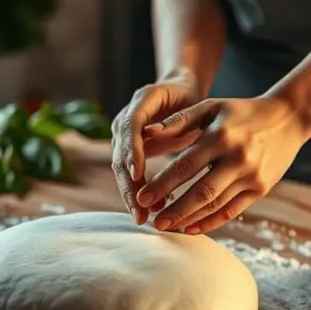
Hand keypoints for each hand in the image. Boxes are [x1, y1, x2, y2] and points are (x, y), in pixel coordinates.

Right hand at [111, 78, 203, 223]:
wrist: (182, 93)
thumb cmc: (189, 98)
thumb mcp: (190, 103)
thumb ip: (173, 118)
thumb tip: (151, 133)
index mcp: (141, 102)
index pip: (130, 127)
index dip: (132, 150)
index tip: (137, 173)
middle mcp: (125, 120)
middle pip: (120, 154)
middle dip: (129, 184)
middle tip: (139, 209)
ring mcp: (123, 137)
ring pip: (121, 169)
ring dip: (131, 194)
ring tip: (143, 216)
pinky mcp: (129, 152)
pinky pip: (130, 175)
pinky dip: (138, 193)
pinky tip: (151, 211)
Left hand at [135, 96, 310, 233]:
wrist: (289, 119)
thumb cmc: (242, 112)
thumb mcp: (212, 106)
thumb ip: (179, 120)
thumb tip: (147, 132)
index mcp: (221, 136)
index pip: (185, 166)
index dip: (162, 184)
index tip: (142, 198)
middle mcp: (237, 158)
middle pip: (200, 191)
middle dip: (174, 209)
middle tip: (153, 222)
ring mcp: (252, 176)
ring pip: (215, 205)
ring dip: (189, 219)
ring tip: (167, 226)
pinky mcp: (261, 189)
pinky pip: (232, 211)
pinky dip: (210, 222)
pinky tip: (191, 228)